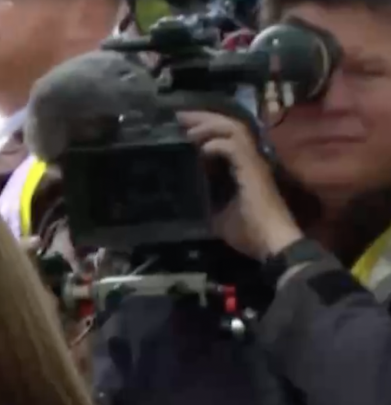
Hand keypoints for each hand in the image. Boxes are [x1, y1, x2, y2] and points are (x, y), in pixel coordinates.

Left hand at [178, 111, 303, 259]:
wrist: (270, 243)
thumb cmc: (248, 231)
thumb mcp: (217, 212)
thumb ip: (208, 196)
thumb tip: (190, 190)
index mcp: (244, 166)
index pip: (226, 135)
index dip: (205, 127)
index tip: (183, 126)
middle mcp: (251, 158)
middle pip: (229, 125)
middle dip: (204, 118)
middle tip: (180, 115)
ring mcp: (254, 162)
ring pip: (234, 130)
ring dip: (209, 126)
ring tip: (188, 130)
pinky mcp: (254, 170)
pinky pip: (234, 148)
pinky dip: (216, 145)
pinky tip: (202, 150)